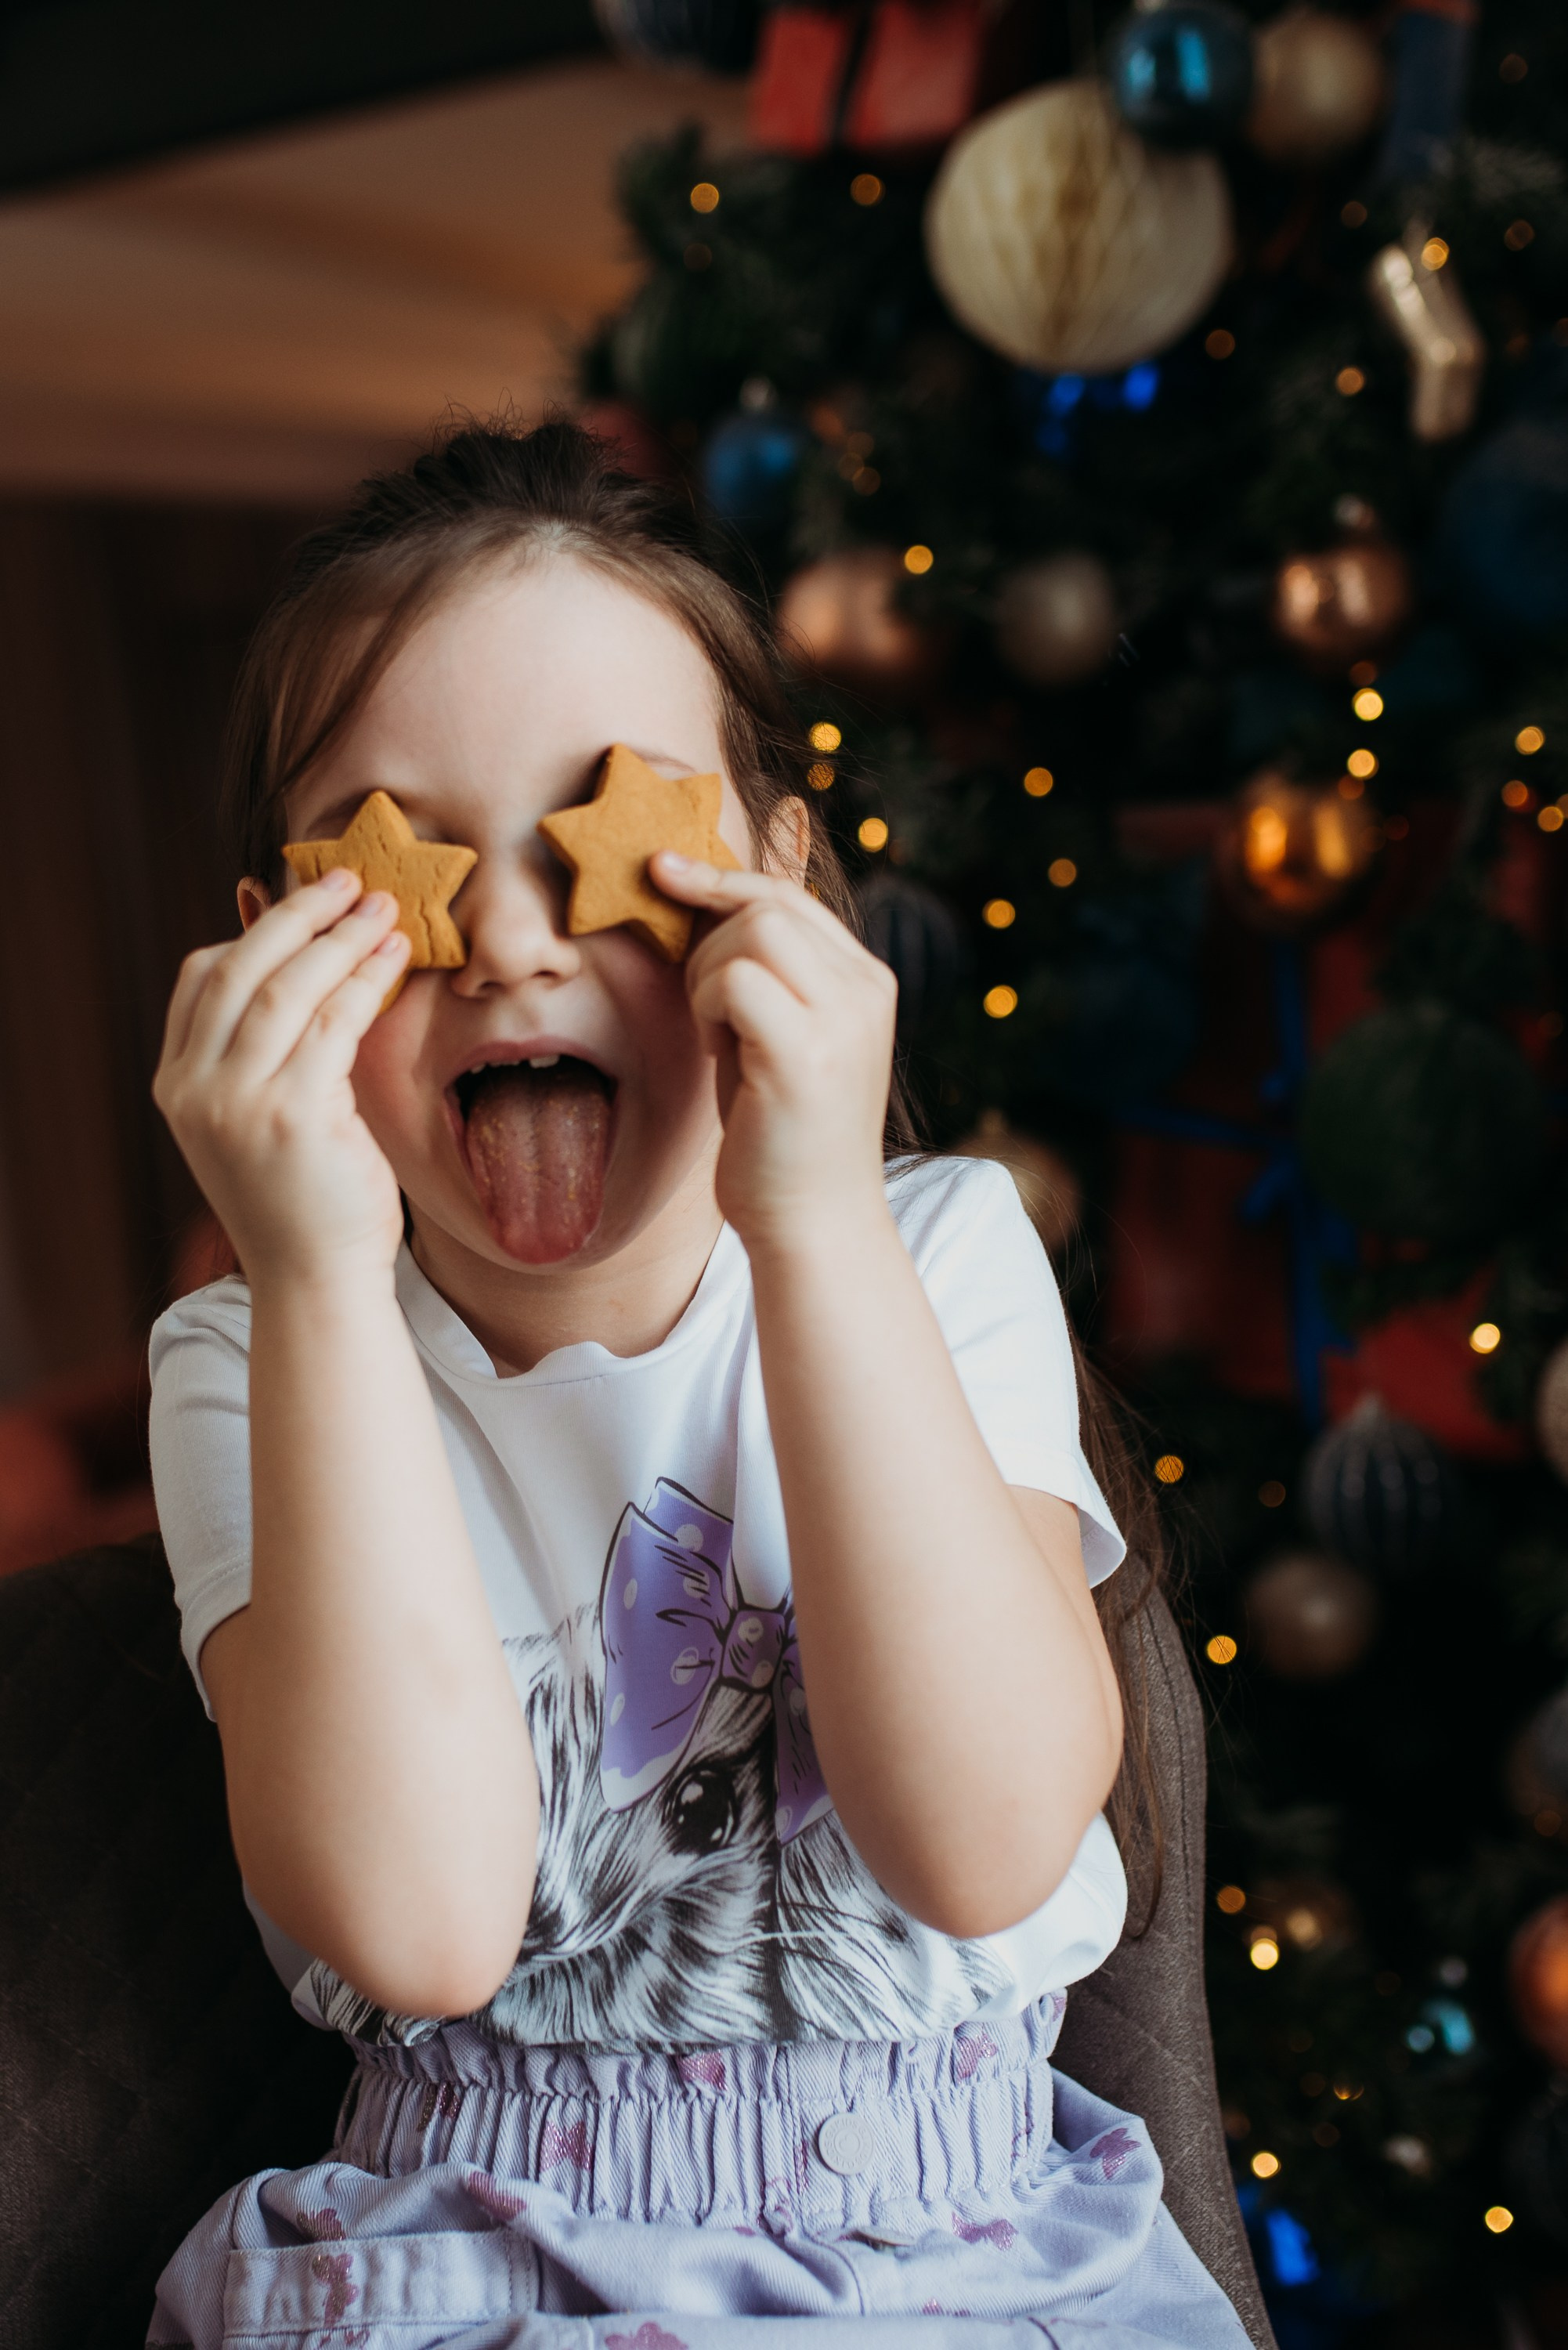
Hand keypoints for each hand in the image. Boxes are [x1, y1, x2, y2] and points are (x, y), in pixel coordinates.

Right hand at [153, 872, 411, 1290]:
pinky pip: (330, 1023)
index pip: (200, 979)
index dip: (254, 929)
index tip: (307, 903)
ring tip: (385, 908)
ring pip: (286, 987)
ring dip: (339, 938)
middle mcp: (194, 1090)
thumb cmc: (305, 1195)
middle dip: (299, 916)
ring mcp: (236, 1103)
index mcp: (177, 1085)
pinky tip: (394, 956)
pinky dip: (364, 979)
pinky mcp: (290, 1115)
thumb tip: (305, 956)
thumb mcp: (261, 1114)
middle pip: (240, 968)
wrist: (317, 1279)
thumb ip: (266, 1048)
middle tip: (350, 880)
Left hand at [651, 852, 895, 1251]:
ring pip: (750, 933)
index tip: (661, 871)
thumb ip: (760, 970)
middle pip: (765, 906)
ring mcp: (845, 1019)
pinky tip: (720, 1055)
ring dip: (707, 980)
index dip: (721, 878)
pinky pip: (736, 980)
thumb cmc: (778, 1133)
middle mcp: (867, 989)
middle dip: (709, 946)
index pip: (788, 895)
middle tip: (706, 1015)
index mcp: (866, 980)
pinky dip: (708, 1007)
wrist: (810, 1223)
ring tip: (720, 1041)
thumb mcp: (773, 1034)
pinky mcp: (810, 1053)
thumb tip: (702, 897)